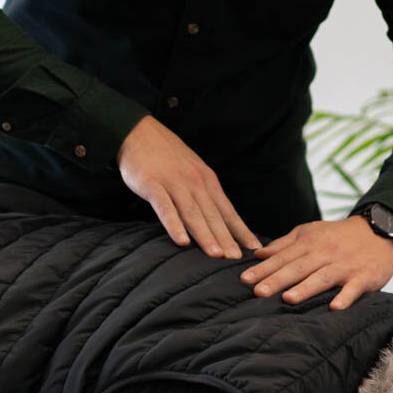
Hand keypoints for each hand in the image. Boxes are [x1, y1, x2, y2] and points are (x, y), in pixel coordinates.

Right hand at [116, 116, 260, 257]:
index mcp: (208, 180)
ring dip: (205, 235)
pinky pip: (165, 208)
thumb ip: (204, 194)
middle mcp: (195, 182)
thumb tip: (219, 220)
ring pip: (192, 213)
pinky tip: (181, 242)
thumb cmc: (167, 157)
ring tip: (216, 255)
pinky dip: (174, 225)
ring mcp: (174, 183)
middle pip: (213, 215)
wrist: (139, 132)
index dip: (241, 230)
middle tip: (236, 260)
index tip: (253, 248)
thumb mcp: (192, 171)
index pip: (228, 210)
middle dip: (226, 238)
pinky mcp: (152, 185)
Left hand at [240, 216, 392, 309]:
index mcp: (309, 243)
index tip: (244, 279)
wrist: (379, 230)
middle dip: (277, 279)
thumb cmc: (337, 235)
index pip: (283, 257)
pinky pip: (354, 288)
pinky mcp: (364, 277)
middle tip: (258, 292)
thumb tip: (258, 254)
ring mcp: (345, 266)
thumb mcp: (310, 232)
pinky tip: (335, 307)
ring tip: (288, 299)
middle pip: (298, 267)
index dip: (264, 268)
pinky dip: (346, 297)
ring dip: (306, 288)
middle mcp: (325, 253)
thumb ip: (284, 244)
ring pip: (323, 277)